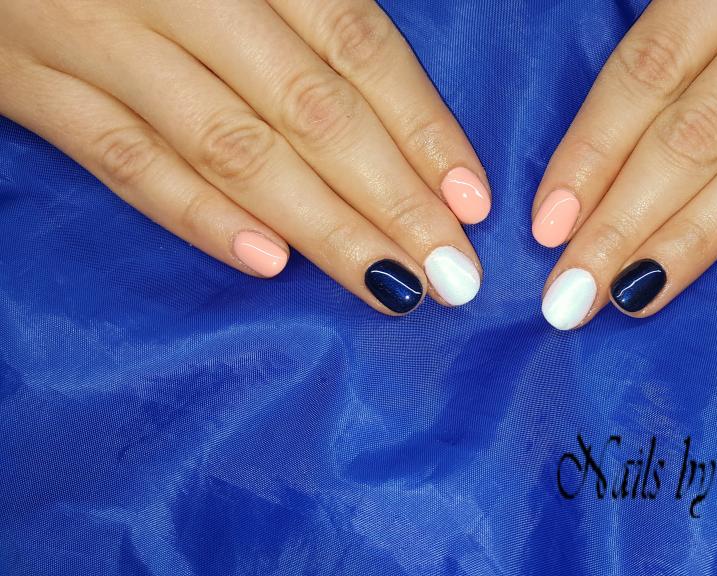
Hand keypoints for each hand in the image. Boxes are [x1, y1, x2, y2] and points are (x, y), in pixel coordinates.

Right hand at [0, 0, 489, 314]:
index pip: (355, 46)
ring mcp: (95, 32)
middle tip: (451, 272)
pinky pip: (120, 159)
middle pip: (307, 108)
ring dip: (319, 225)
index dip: (420, 128)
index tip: (471, 202)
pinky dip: (195, 214)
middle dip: (390, 198)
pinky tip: (267, 263)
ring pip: (229, 145)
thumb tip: (392, 122)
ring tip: (388, 285)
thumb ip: (305, 17)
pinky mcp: (27, 79)